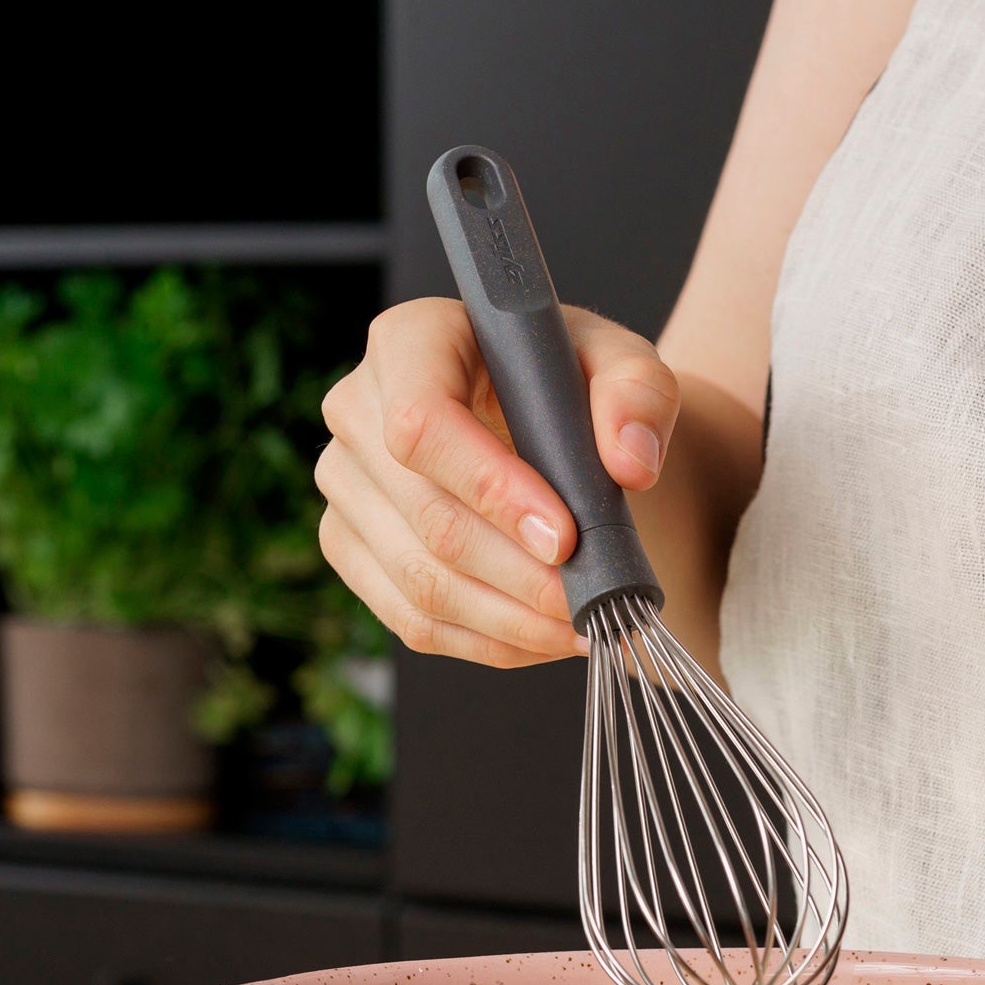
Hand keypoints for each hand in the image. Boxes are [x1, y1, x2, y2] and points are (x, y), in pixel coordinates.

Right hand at [316, 298, 679, 666]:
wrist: (548, 427)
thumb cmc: (577, 387)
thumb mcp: (625, 365)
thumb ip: (639, 395)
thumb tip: (631, 462)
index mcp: (412, 342)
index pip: (423, 424)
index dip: (492, 491)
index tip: (565, 539)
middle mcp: (356, 409)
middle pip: (428, 518)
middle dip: (522, 577)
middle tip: (596, 605)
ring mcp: (345, 486)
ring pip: (419, 581)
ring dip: (512, 622)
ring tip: (584, 628)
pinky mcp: (352, 548)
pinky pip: (412, 618)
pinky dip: (488, 643)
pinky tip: (545, 638)